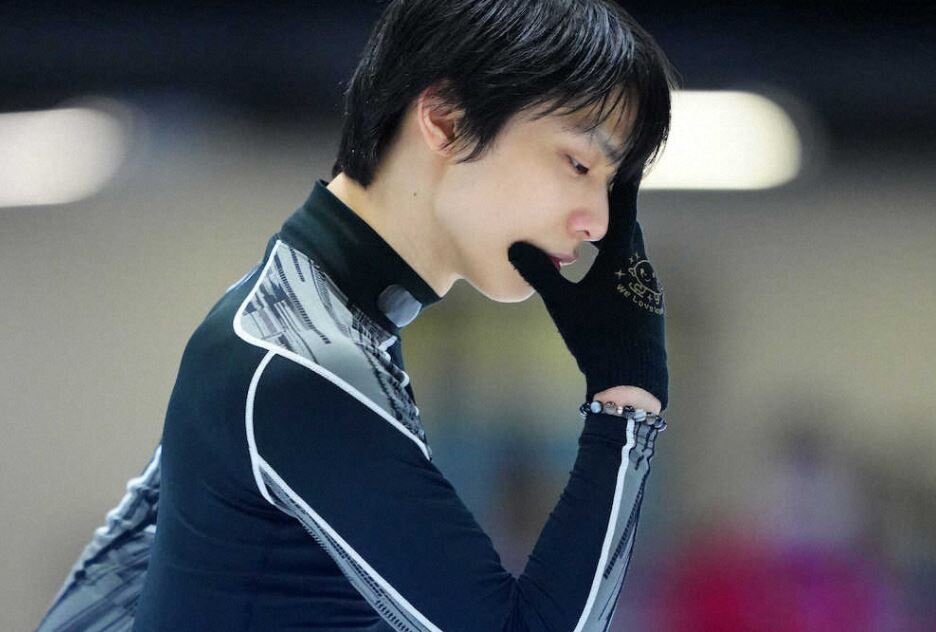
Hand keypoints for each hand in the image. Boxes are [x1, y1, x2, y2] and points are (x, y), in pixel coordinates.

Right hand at [508, 172, 668, 409]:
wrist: (633, 382)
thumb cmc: (597, 339)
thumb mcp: (563, 304)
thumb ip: (540, 273)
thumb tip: (514, 245)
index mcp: (621, 262)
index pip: (621, 214)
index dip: (619, 189)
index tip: (621, 165)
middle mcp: (640, 270)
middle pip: (628, 233)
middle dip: (614, 215)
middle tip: (601, 196)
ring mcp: (648, 291)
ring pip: (631, 256)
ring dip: (616, 243)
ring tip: (599, 233)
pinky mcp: (649, 309)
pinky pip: (633, 276)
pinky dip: (619, 265)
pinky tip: (607, 275)